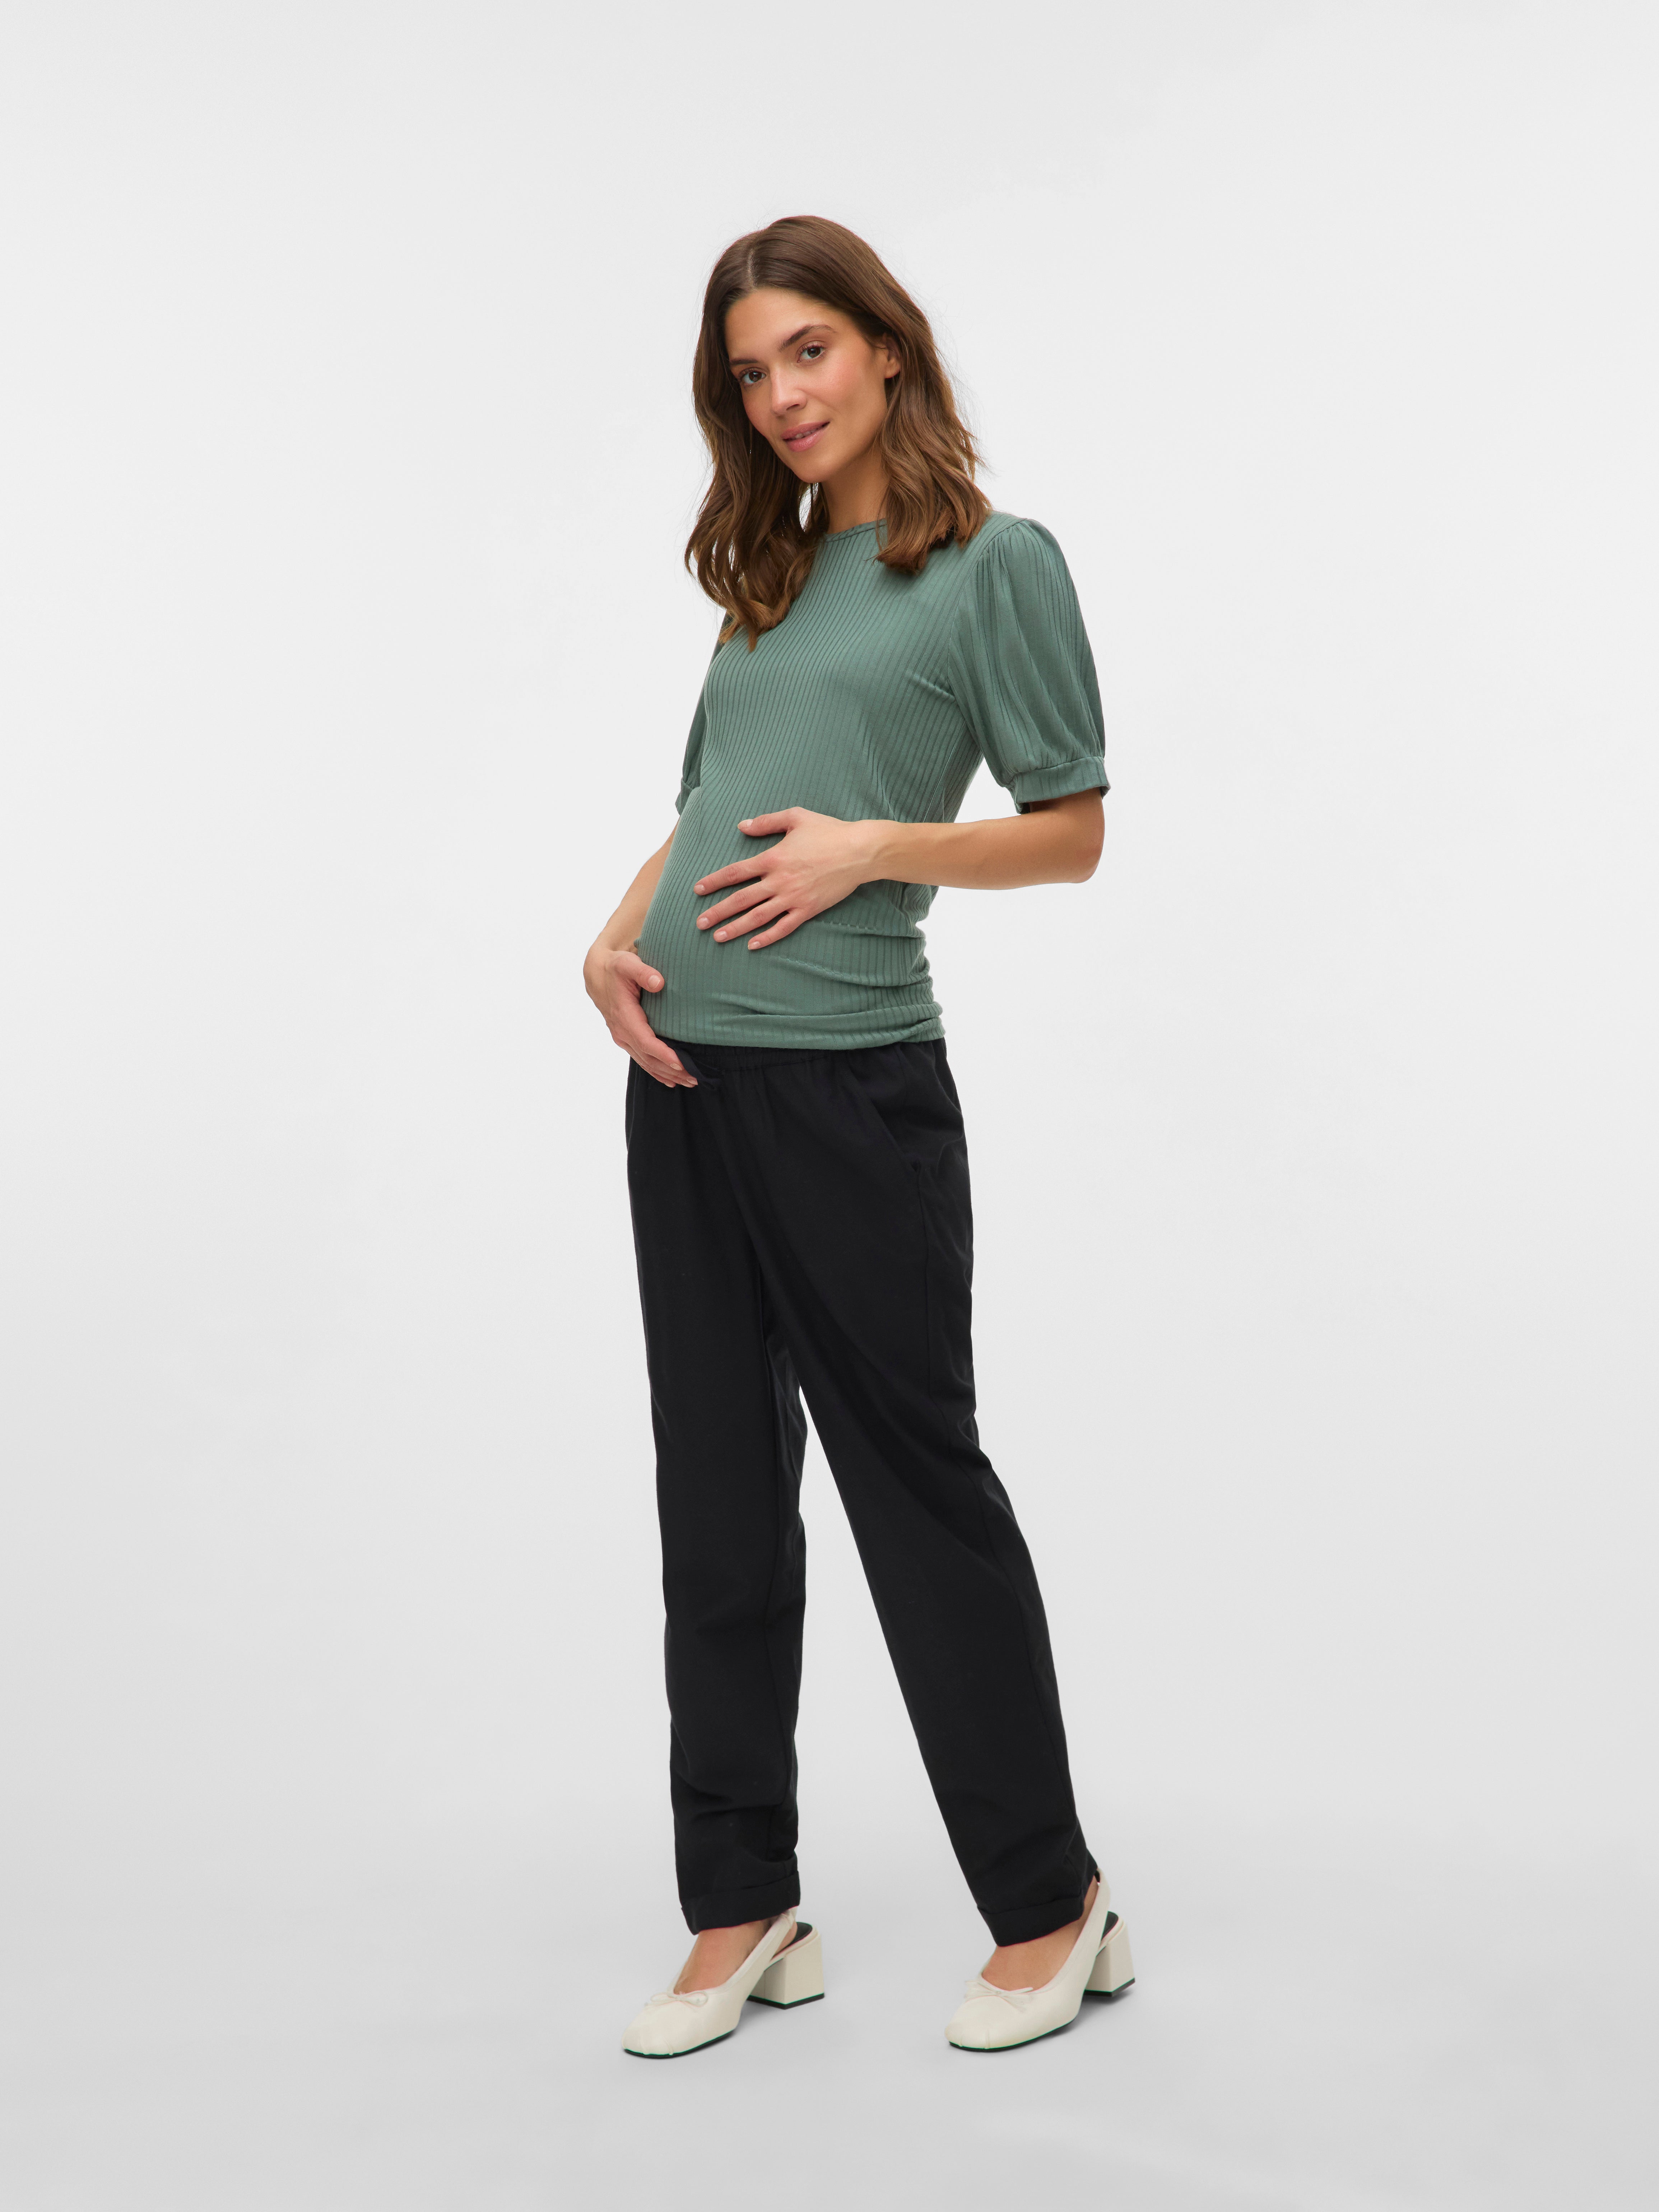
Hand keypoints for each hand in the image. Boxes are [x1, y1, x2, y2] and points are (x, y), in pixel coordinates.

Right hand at [583, 943, 694, 1087]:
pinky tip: (671, 1080)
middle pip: (648, 1058)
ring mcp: (623, 1038)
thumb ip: (643, 972)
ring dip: (667, 1074)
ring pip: (646, 1062)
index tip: (681, 1063)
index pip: (646, 1041)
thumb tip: (659, 982)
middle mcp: (622, 1032)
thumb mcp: (627, 964)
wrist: (598, 975)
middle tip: (695, 1078)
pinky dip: (657, 1071)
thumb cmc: (616, 968)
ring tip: (690, 1081)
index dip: (663, 1054)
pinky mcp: (626, 1039)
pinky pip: (642, 1059)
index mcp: (624, 1016)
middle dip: (671, 1070)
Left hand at [693, 808, 879, 948]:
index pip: (735, 873)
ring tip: (717, 937)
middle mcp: (779, 881)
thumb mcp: (796, 817)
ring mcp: (794, 898)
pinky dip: (767, 937)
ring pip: (758, 917)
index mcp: (772, 858)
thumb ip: (766, 822)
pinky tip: (752, 945)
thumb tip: (741, 826)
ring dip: (736, 928)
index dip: (714, 882)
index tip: (698, 890)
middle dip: (718, 912)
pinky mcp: (809, 909)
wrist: (860, 851)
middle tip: (700, 923)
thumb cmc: (829, 831)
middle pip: (741, 899)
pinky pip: (784, 927)